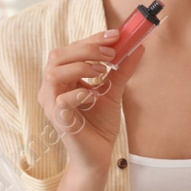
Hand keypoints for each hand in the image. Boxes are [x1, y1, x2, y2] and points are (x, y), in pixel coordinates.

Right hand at [37, 27, 144, 176]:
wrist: (99, 155)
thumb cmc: (100, 124)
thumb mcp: (114, 91)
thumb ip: (122, 70)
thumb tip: (138, 47)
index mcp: (63, 78)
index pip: (70, 50)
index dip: (92, 39)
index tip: (116, 34)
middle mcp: (52, 89)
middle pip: (58, 55)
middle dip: (87, 49)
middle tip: (111, 54)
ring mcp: (52, 104)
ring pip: (54, 73)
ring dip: (81, 66)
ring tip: (103, 72)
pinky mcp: (58, 120)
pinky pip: (62, 100)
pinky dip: (79, 93)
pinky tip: (93, 96)